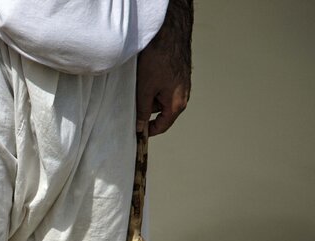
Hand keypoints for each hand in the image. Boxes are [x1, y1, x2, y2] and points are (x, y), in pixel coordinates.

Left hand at [135, 0, 192, 136]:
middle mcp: (182, 95)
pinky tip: (145, 75)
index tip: (137, 132)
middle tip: (133, 101)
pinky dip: (152, 85)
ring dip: (148, 95)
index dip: (148, 131)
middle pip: (161, 112)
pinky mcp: (177, 75)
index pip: (163, 126)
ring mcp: (181, 84)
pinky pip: (162, 87)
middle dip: (146, 109)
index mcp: (177, 103)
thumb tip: (140, 127)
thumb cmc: (159, 60)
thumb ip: (142, 111)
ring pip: (160, 98)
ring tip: (139, 83)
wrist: (168, 34)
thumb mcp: (145, 90)